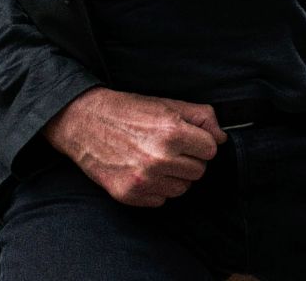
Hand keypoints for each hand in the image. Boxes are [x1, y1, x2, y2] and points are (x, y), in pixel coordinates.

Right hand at [43, 87, 228, 206]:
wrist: (84, 122)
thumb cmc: (127, 111)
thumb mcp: (168, 104)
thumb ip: (202, 117)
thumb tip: (221, 137)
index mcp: (172, 133)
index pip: (211, 149)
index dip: (201, 142)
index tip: (188, 138)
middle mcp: (159, 159)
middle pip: (199, 171)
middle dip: (189, 159)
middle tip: (170, 148)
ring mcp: (143, 180)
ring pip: (182, 189)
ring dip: (174, 176)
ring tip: (156, 159)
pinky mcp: (129, 195)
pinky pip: (161, 200)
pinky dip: (156, 189)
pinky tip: (143, 171)